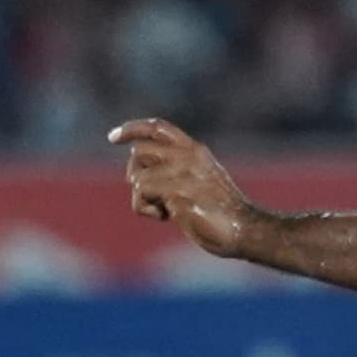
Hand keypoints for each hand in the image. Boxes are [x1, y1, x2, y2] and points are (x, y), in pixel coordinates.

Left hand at [109, 117, 266, 258]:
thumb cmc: (222, 213)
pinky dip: (146, 209)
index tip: (113, 137)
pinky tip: (167, 217)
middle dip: (135, 175)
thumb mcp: (202, 180)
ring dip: (143, 199)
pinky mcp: (175, 191)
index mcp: (195, 150)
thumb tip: (142, 175)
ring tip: (167, 210)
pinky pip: (140, 194)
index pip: (158, 127)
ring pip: (135, 176)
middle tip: (152, 196)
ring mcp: (182, 172)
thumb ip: (178, 170)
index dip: (132, 129)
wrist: (244, 228)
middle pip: (138, 152)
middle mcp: (187, 155)